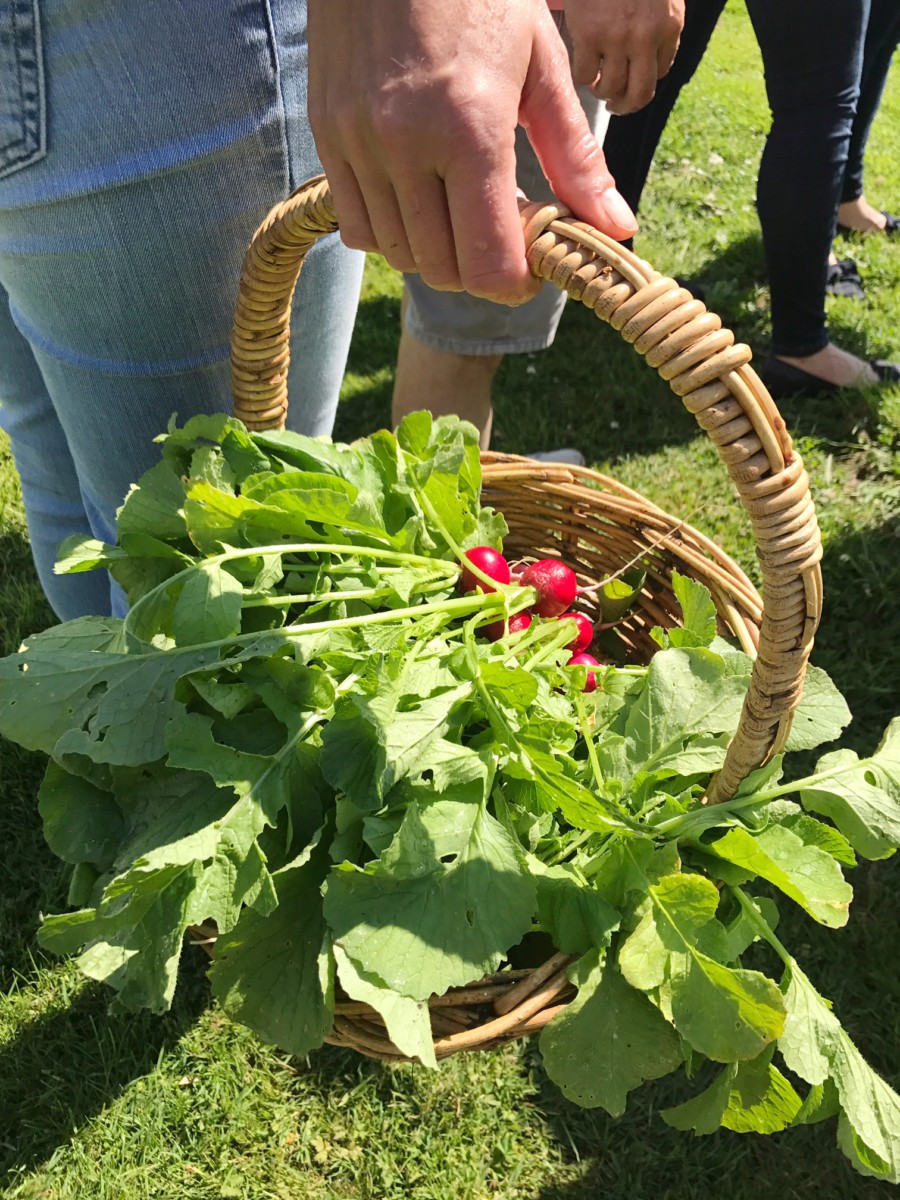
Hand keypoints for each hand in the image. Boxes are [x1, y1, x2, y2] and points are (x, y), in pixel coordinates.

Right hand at [307, 0, 636, 305]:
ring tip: (461, 208)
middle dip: (480, 269)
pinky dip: (392, 233)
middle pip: (444, 270)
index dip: (515, 283)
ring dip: (438, 252)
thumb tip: (615, 227)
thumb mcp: (541, 66)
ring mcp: (358, 143)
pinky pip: (357, 228)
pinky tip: (417, 198)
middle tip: (502, 230)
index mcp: (470, 128)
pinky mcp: (327, 137)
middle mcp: (406, 145)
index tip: (532, 267)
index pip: (487, 264)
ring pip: (399, 255)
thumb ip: (576, 157)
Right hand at [565, 0, 684, 113]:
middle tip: (616, 105)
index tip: (632, 80)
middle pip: (639, 93)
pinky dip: (583, 77)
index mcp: (668, 26)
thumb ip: (657, 24)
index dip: (644, 80)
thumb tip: (645, 64)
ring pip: (610, 88)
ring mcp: (616, 38)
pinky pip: (585, 74)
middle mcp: (645, 37)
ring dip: (603, 92)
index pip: (660, 73)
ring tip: (597, 83)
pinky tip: (584, 67)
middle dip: (626, 105)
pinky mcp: (588, 35)